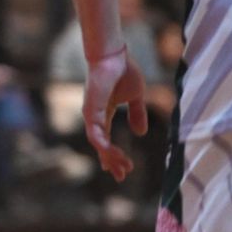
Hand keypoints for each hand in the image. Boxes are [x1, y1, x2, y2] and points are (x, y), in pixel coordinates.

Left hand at [83, 47, 147, 181]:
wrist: (115, 55)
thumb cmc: (123, 70)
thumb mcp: (135, 96)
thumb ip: (137, 114)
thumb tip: (141, 133)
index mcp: (104, 113)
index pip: (106, 139)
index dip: (113, 154)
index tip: (122, 169)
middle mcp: (94, 116)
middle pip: (101, 145)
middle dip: (111, 161)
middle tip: (122, 176)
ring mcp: (91, 114)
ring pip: (98, 143)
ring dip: (110, 156)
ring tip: (124, 167)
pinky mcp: (91, 110)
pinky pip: (95, 132)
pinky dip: (103, 144)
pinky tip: (110, 153)